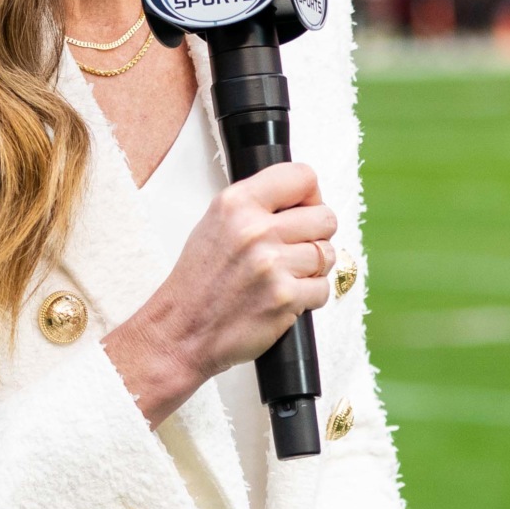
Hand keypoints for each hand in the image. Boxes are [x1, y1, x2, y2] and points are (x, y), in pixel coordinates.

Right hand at [101, 160, 334, 423]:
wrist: (181, 331)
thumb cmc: (199, 282)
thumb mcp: (216, 224)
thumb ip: (258, 206)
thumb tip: (303, 202)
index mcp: (237, 203)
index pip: (302, 177)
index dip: (311, 196)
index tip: (304, 211)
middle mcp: (255, 230)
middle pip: (326, 218)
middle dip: (317, 236)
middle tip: (295, 251)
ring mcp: (272, 264)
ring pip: (328, 255)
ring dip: (312, 270)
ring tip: (283, 277)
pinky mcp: (285, 297)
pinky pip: (323, 289)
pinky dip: (309, 297)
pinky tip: (284, 298)